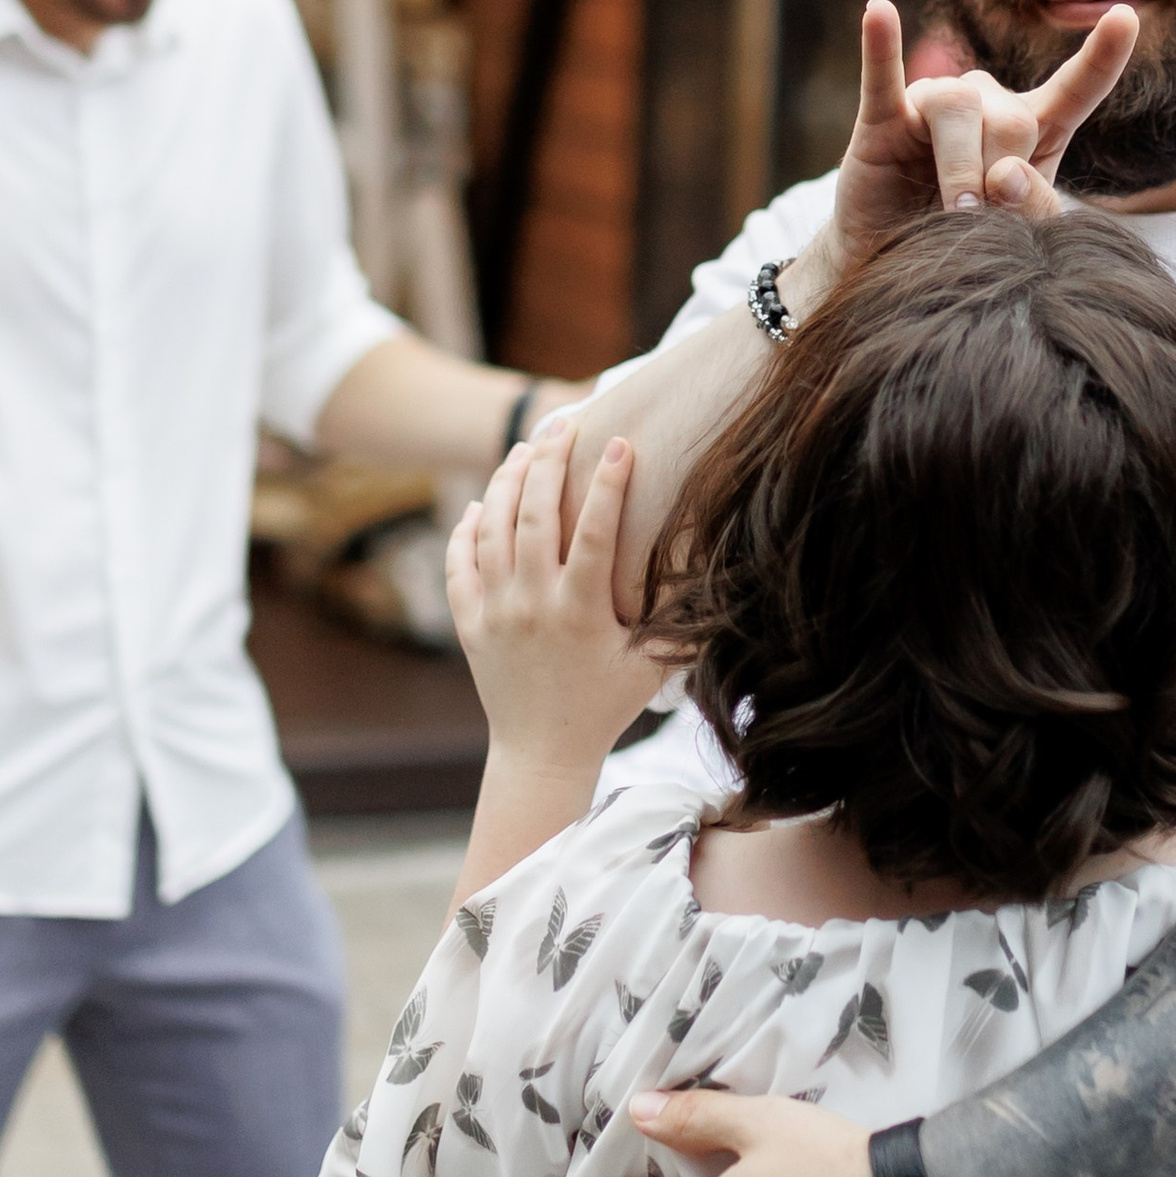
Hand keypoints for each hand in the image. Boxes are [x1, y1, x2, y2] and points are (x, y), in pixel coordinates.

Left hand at [445, 418, 665, 771]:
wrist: (542, 752)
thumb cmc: (606, 706)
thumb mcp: (651, 666)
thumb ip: (678, 619)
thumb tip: (714, 570)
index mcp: (581, 613)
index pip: (597, 533)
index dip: (610, 484)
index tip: (621, 442)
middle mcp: (532, 605)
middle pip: (536, 515)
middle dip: (550, 461)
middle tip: (564, 425)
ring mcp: (495, 612)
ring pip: (493, 528)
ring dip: (508, 481)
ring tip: (526, 449)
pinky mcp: (469, 622)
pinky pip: (461, 562)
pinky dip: (468, 527)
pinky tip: (483, 503)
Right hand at [819, 0, 1139, 281]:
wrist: (895, 263)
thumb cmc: (967, 241)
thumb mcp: (1018, 232)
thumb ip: (1033, 208)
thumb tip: (1005, 175)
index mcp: (1031, 126)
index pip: (1075, 88)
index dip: (1102, 55)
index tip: (1126, 17)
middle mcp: (984, 102)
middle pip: (1012, 117)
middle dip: (1001, 177)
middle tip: (982, 223)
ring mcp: (930, 105)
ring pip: (958, 106)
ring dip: (960, 169)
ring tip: (954, 214)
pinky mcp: (881, 120)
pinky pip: (882, 77)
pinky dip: (881, 46)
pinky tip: (878, 12)